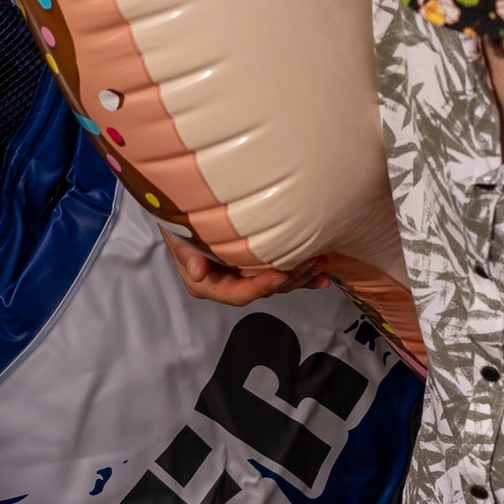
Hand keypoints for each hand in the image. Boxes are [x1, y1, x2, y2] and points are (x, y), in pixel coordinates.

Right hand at [163, 228, 317, 306]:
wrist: (189, 210)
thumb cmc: (183, 223)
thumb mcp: (180, 236)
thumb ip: (188, 255)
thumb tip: (197, 274)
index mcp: (211, 285)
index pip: (238, 293)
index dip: (259, 286)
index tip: (280, 275)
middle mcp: (231, 285)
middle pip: (263, 290)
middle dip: (289, 278)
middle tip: (312, 260)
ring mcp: (247, 278)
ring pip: (278, 285)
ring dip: (302, 276)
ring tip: (322, 262)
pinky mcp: (259, 269)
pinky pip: (284, 277)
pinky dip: (304, 277)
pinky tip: (324, 277)